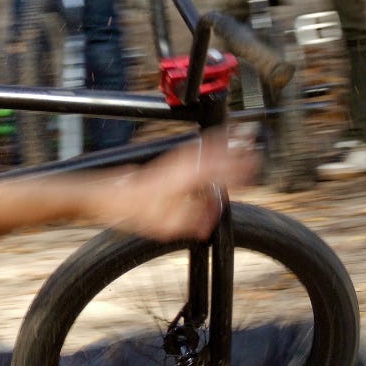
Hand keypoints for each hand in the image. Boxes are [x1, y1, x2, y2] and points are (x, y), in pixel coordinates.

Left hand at [96, 130, 256, 240]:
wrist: (109, 197)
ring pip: (206, 148)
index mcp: (187, 176)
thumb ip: (193, 221)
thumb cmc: (134, 209)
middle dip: (237, 153)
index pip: (222, 170)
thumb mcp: (167, 224)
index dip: (239, 170)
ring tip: (242, 140)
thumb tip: (212, 220)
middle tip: (256, 152)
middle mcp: (183, 164)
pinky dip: (209, 147)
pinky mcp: (168, 163)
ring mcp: (174, 161)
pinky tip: (211, 149)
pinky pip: (195, 151)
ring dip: (224, 146)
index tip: (254, 170)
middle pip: (217, 153)